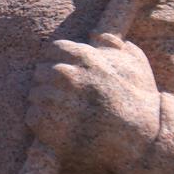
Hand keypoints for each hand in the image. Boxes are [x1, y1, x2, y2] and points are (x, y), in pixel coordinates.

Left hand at [26, 35, 160, 171]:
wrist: (141, 139)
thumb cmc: (140, 100)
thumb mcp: (135, 64)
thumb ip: (114, 45)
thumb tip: (97, 34)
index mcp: (83, 58)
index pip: (53, 49)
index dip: (56, 59)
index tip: (62, 71)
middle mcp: (66, 75)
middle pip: (41, 71)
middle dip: (50, 81)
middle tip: (63, 94)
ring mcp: (55, 100)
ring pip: (35, 93)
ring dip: (45, 101)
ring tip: (62, 111)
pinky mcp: (48, 124)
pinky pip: (32, 115)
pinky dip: (42, 120)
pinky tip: (58, 125)